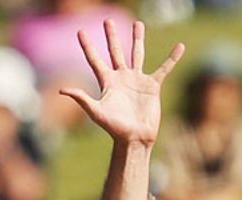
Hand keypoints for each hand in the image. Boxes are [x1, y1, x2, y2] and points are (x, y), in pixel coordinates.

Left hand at [62, 21, 182, 148]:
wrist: (134, 138)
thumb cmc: (114, 128)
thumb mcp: (96, 112)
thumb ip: (81, 98)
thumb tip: (62, 89)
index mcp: (107, 83)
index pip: (94, 60)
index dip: (88, 46)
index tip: (80, 31)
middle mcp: (121, 78)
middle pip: (115, 51)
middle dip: (111, 36)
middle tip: (108, 20)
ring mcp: (137, 80)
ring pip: (137, 54)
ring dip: (137, 39)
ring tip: (138, 24)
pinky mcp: (152, 85)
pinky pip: (164, 68)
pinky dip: (172, 58)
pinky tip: (179, 46)